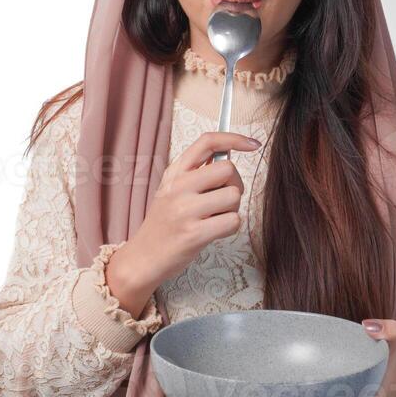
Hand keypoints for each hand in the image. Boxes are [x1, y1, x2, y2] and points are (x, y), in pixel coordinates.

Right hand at [107, 131, 262, 313]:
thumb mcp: (171, 190)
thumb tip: (229, 153)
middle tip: (223, 200)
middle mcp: (178, 187)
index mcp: (175, 172)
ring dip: (232, 209)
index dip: (234, 138)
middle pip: (228, 169)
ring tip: (214, 218)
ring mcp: (185, 210)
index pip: (207, 142)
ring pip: (234, 196)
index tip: (252, 144)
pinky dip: (230, 227)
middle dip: (235, 185)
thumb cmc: (163, 224)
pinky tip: (214, 231)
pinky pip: (233, 221)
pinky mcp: (194, 234)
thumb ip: (196, 173)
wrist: (143, 257)